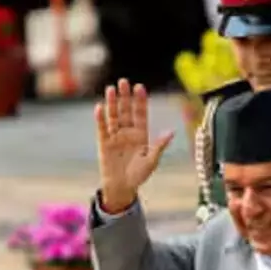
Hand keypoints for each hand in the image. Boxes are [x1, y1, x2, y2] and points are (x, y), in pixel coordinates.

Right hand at [94, 79, 173, 213]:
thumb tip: (171, 132)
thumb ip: (159, 145)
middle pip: (126, 111)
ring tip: (111, 89)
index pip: (141, 114)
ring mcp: (115, 136)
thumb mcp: (152, 161)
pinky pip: (102, 128)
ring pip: (113, 116)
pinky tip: (100, 107)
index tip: (140, 87)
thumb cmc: (139, 175)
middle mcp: (128, 132)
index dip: (140, 101)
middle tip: (124, 82)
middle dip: (125, 97)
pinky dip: (100, 118)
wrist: (122, 187)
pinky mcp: (104, 143)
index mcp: (141, 134)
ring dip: (112, 103)